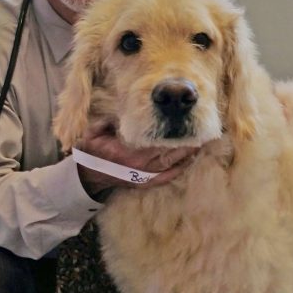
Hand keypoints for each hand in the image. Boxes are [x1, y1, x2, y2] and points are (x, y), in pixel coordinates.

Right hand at [75, 122, 199, 197]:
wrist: (89, 175)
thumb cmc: (93, 150)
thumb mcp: (95, 132)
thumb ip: (108, 121)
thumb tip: (123, 109)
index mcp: (129, 150)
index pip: (156, 139)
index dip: (173, 131)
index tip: (186, 121)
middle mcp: (140, 164)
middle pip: (169, 151)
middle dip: (186, 141)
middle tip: (202, 130)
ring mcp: (144, 176)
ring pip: (172, 164)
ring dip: (188, 153)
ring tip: (202, 142)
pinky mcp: (146, 183)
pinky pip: (168, 176)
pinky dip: (181, 168)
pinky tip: (191, 159)